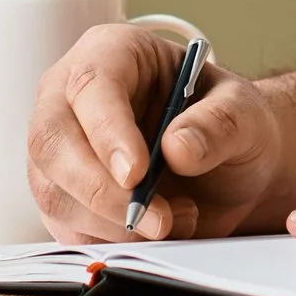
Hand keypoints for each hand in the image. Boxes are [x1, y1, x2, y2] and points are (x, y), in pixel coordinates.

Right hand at [25, 23, 283, 242]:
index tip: (136, 173)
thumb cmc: (227, 123)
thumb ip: (219, 123)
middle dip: (101, 190)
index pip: (91, 85)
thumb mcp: (243, 112)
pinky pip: (65, 228)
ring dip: (113, 222)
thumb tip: (177, 148)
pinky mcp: (62, 196)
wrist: (227, 166)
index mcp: (112, 53)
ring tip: (174, 221)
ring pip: (54, 192)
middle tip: (158, 220)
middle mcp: (70, 97)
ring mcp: (60, 149)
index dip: (107, 131)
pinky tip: (151, 234)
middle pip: (52, 142)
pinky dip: (109, 242)